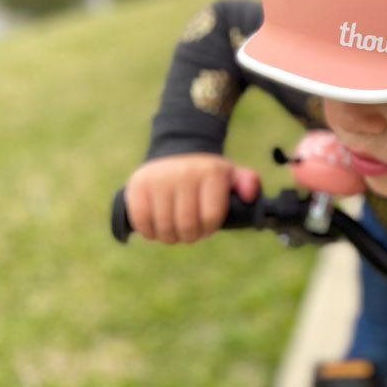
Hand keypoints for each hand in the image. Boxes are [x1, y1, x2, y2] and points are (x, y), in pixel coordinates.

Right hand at [124, 153, 260, 243]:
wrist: (177, 150)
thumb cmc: (206, 173)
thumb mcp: (230, 173)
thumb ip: (247, 183)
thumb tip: (249, 195)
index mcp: (211, 172)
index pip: (211, 217)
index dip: (209, 229)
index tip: (207, 226)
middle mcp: (184, 173)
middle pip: (187, 225)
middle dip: (190, 236)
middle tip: (190, 232)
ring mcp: (159, 178)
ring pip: (164, 227)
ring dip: (170, 237)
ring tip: (175, 230)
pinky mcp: (137, 185)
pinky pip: (142, 221)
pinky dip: (150, 232)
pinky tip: (157, 227)